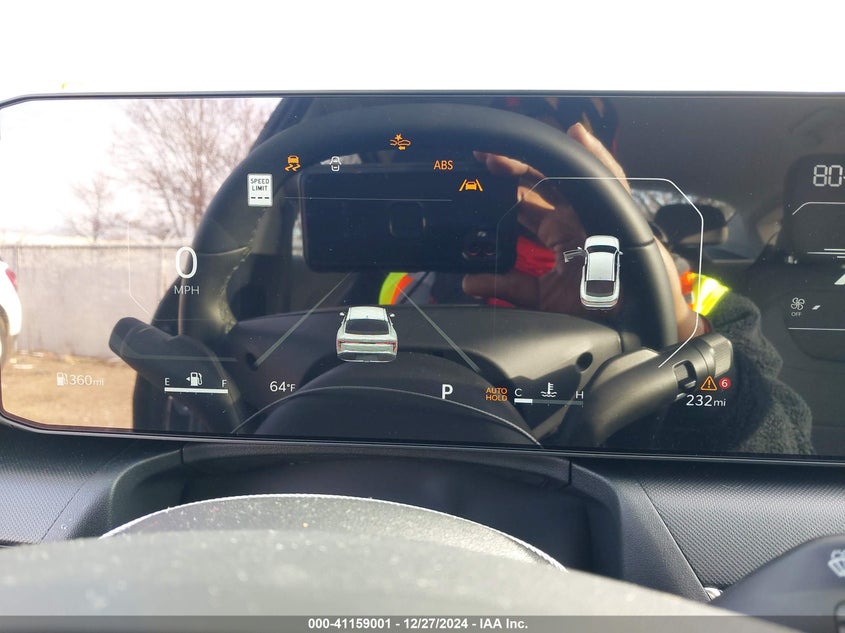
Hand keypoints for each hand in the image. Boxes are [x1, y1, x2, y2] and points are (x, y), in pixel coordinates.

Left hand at [463, 123, 706, 339]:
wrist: (632, 317)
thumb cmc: (597, 304)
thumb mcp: (542, 298)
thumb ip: (508, 287)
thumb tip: (470, 282)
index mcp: (556, 232)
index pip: (523, 203)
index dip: (499, 189)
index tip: (473, 180)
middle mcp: (573, 215)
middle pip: (539, 180)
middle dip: (511, 166)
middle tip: (482, 157)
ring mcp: (595, 208)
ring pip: (567, 171)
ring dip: (540, 156)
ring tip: (511, 146)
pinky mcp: (619, 208)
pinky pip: (611, 177)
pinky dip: (597, 155)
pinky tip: (579, 137)